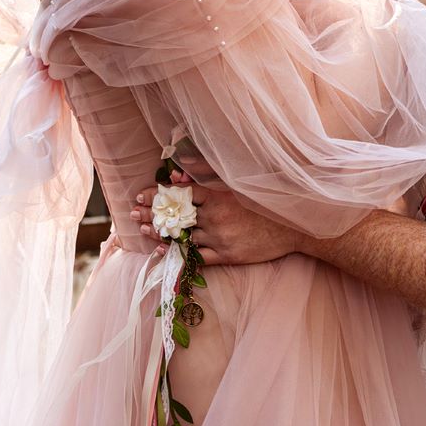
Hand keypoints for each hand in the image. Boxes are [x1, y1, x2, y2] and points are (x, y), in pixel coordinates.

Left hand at [131, 173, 300, 264]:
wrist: (293, 226)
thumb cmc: (266, 199)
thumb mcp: (239, 181)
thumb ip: (209, 172)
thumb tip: (180, 169)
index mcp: (219, 196)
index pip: (180, 194)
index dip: (158, 194)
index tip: (141, 194)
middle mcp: (216, 218)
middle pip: (176, 216)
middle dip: (152, 213)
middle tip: (132, 213)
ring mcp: (220, 238)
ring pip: (182, 237)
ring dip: (159, 233)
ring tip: (142, 229)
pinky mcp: (227, 256)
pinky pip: (196, 257)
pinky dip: (177, 255)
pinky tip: (161, 253)